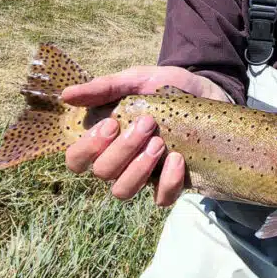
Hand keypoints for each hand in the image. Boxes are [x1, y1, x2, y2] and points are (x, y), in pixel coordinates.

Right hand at [61, 65, 229, 205]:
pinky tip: (179, 159)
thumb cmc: (169, 86)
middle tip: (147, 123)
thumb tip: (66, 95)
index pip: (76, 160)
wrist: (210, 92)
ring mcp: (145, 175)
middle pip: (102, 173)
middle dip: (123, 149)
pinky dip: (168, 182)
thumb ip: (105, 87)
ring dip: (139, 168)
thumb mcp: (139, 79)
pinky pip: (160, 199)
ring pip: (123, 191)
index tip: (112, 123)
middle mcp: (121, 161)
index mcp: (107, 139)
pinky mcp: (171, 184)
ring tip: (159, 143)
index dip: (87, 148)